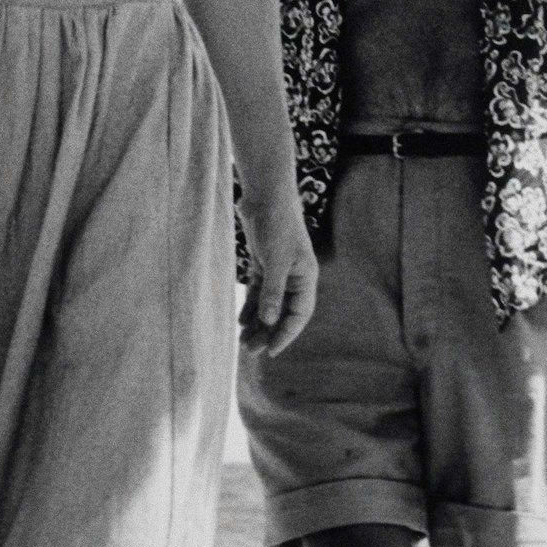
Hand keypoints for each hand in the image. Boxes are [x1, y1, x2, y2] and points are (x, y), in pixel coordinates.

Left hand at [239, 192, 318, 354]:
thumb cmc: (277, 224)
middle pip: (282, 312)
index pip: (298, 314)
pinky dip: (252, 305)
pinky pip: (259, 291)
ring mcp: (279, 270)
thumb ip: (272, 291)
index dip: (285, 334)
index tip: (270, 351)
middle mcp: (295, 277)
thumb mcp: (275, 260)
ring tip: (243, 341)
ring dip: (258, 322)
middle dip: (268, 332)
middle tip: (250, 351)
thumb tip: (268, 321)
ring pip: (269, 304)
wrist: (266, 194)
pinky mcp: (264, 263)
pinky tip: (241, 320)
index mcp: (305, 277)